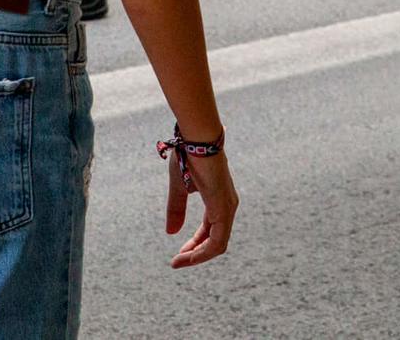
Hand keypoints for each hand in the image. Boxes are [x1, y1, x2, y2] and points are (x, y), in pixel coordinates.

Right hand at [165, 145, 237, 268]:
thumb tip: (172, 232)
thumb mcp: (179, 187)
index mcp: (219, 201)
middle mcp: (227, 207)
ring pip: (218, 245)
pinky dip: (202, 252)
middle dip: (196, 254)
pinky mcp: (223, 207)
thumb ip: (177, 209)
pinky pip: (217, 240)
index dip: (195, 245)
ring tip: (179, 262)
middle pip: (215, 242)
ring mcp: (227, 208)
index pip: (211, 232)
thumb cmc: (188, 155)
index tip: (178, 255)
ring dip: (198, 257)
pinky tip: (187, 255)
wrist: (196, 138)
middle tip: (177, 262)